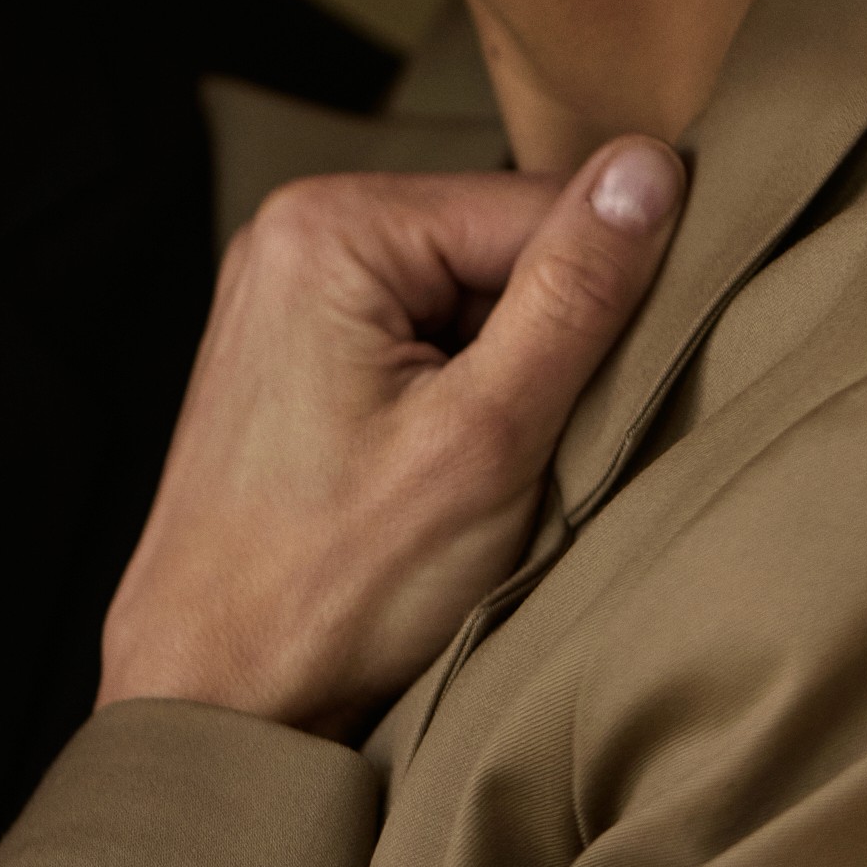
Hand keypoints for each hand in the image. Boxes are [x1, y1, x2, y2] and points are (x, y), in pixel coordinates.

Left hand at [98, 140, 683, 738]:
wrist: (215, 698)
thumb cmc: (335, 587)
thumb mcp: (489, 435)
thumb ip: (575, 293)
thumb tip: (651, 168)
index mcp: (332, 223)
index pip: (539, 206)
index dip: (601, 303)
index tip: (603, 397)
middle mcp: (297, 232)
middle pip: (500, 249)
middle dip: (544, 346)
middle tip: (524, 452)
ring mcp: (291, 293)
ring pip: (471, 301)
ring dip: (507, 382)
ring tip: (473, 475)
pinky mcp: (299, 352)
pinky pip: (423, 341)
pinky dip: (461, 402)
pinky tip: (441, 477)